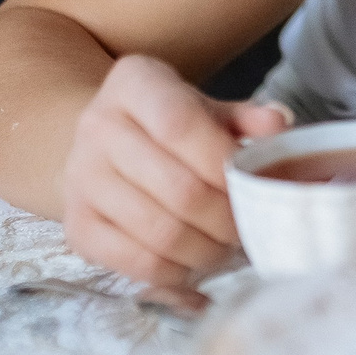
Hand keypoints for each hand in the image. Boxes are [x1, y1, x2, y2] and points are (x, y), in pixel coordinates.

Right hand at [58, 53, 292, 287]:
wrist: (102, 146)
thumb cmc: (168, 124)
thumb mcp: (204, 106)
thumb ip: (243, 117)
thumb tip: (278, 125)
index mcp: (133, 83)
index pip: (181, 125)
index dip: (224, 162)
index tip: (253, 183)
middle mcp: (97, 127)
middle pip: (178, 189)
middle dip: (226, 217)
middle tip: (249, 226)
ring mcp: (80, 179)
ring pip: (160, 232)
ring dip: (207, 249)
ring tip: (227, 246)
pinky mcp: (76, 226)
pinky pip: (137, 262)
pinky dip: (177, 271)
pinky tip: (195, 260)